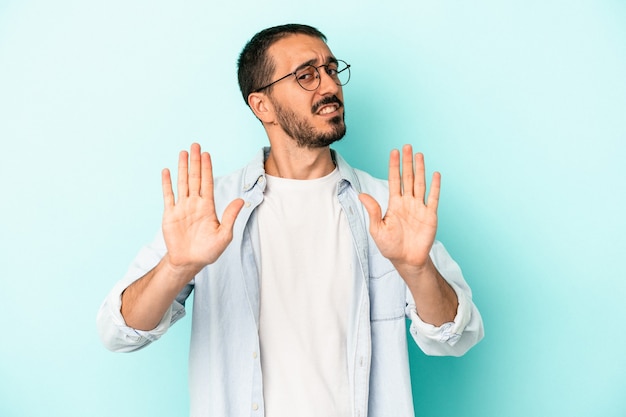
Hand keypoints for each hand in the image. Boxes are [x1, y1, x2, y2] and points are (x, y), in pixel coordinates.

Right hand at [161, 143, 243, 273]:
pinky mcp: (170, 214)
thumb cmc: (209, 251)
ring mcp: (182, 208)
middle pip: (195, 178)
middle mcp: (195, 204)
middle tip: (195, 145)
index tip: (207, 154)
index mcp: (208, 207)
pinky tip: (166, 171)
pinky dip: (167, 183)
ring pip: (182, 183)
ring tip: (183, 153)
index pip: (207, 183)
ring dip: (182, 168)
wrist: (189, 262)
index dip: (207, 168)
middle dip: (195, 162)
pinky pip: (168, 196)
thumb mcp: (224, 236)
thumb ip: (230, 217)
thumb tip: (241, 200)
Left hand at [359, 144, 439, 272]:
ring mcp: (420, 207)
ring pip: (420, 184)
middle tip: (407, 146)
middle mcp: (407, 202)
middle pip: (408, 178)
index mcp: (394, 204)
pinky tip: (435, 174)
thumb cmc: (390, 246)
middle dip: (407, 162)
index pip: (395, 180)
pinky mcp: (430, 215)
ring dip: (420, 169)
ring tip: (419, 155)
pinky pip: (433, 198)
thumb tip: (362, 194)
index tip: (394, 152)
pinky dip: (435, 186)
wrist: (406, 260)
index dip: (394, 166)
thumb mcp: (377, 229)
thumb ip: (373, 211)